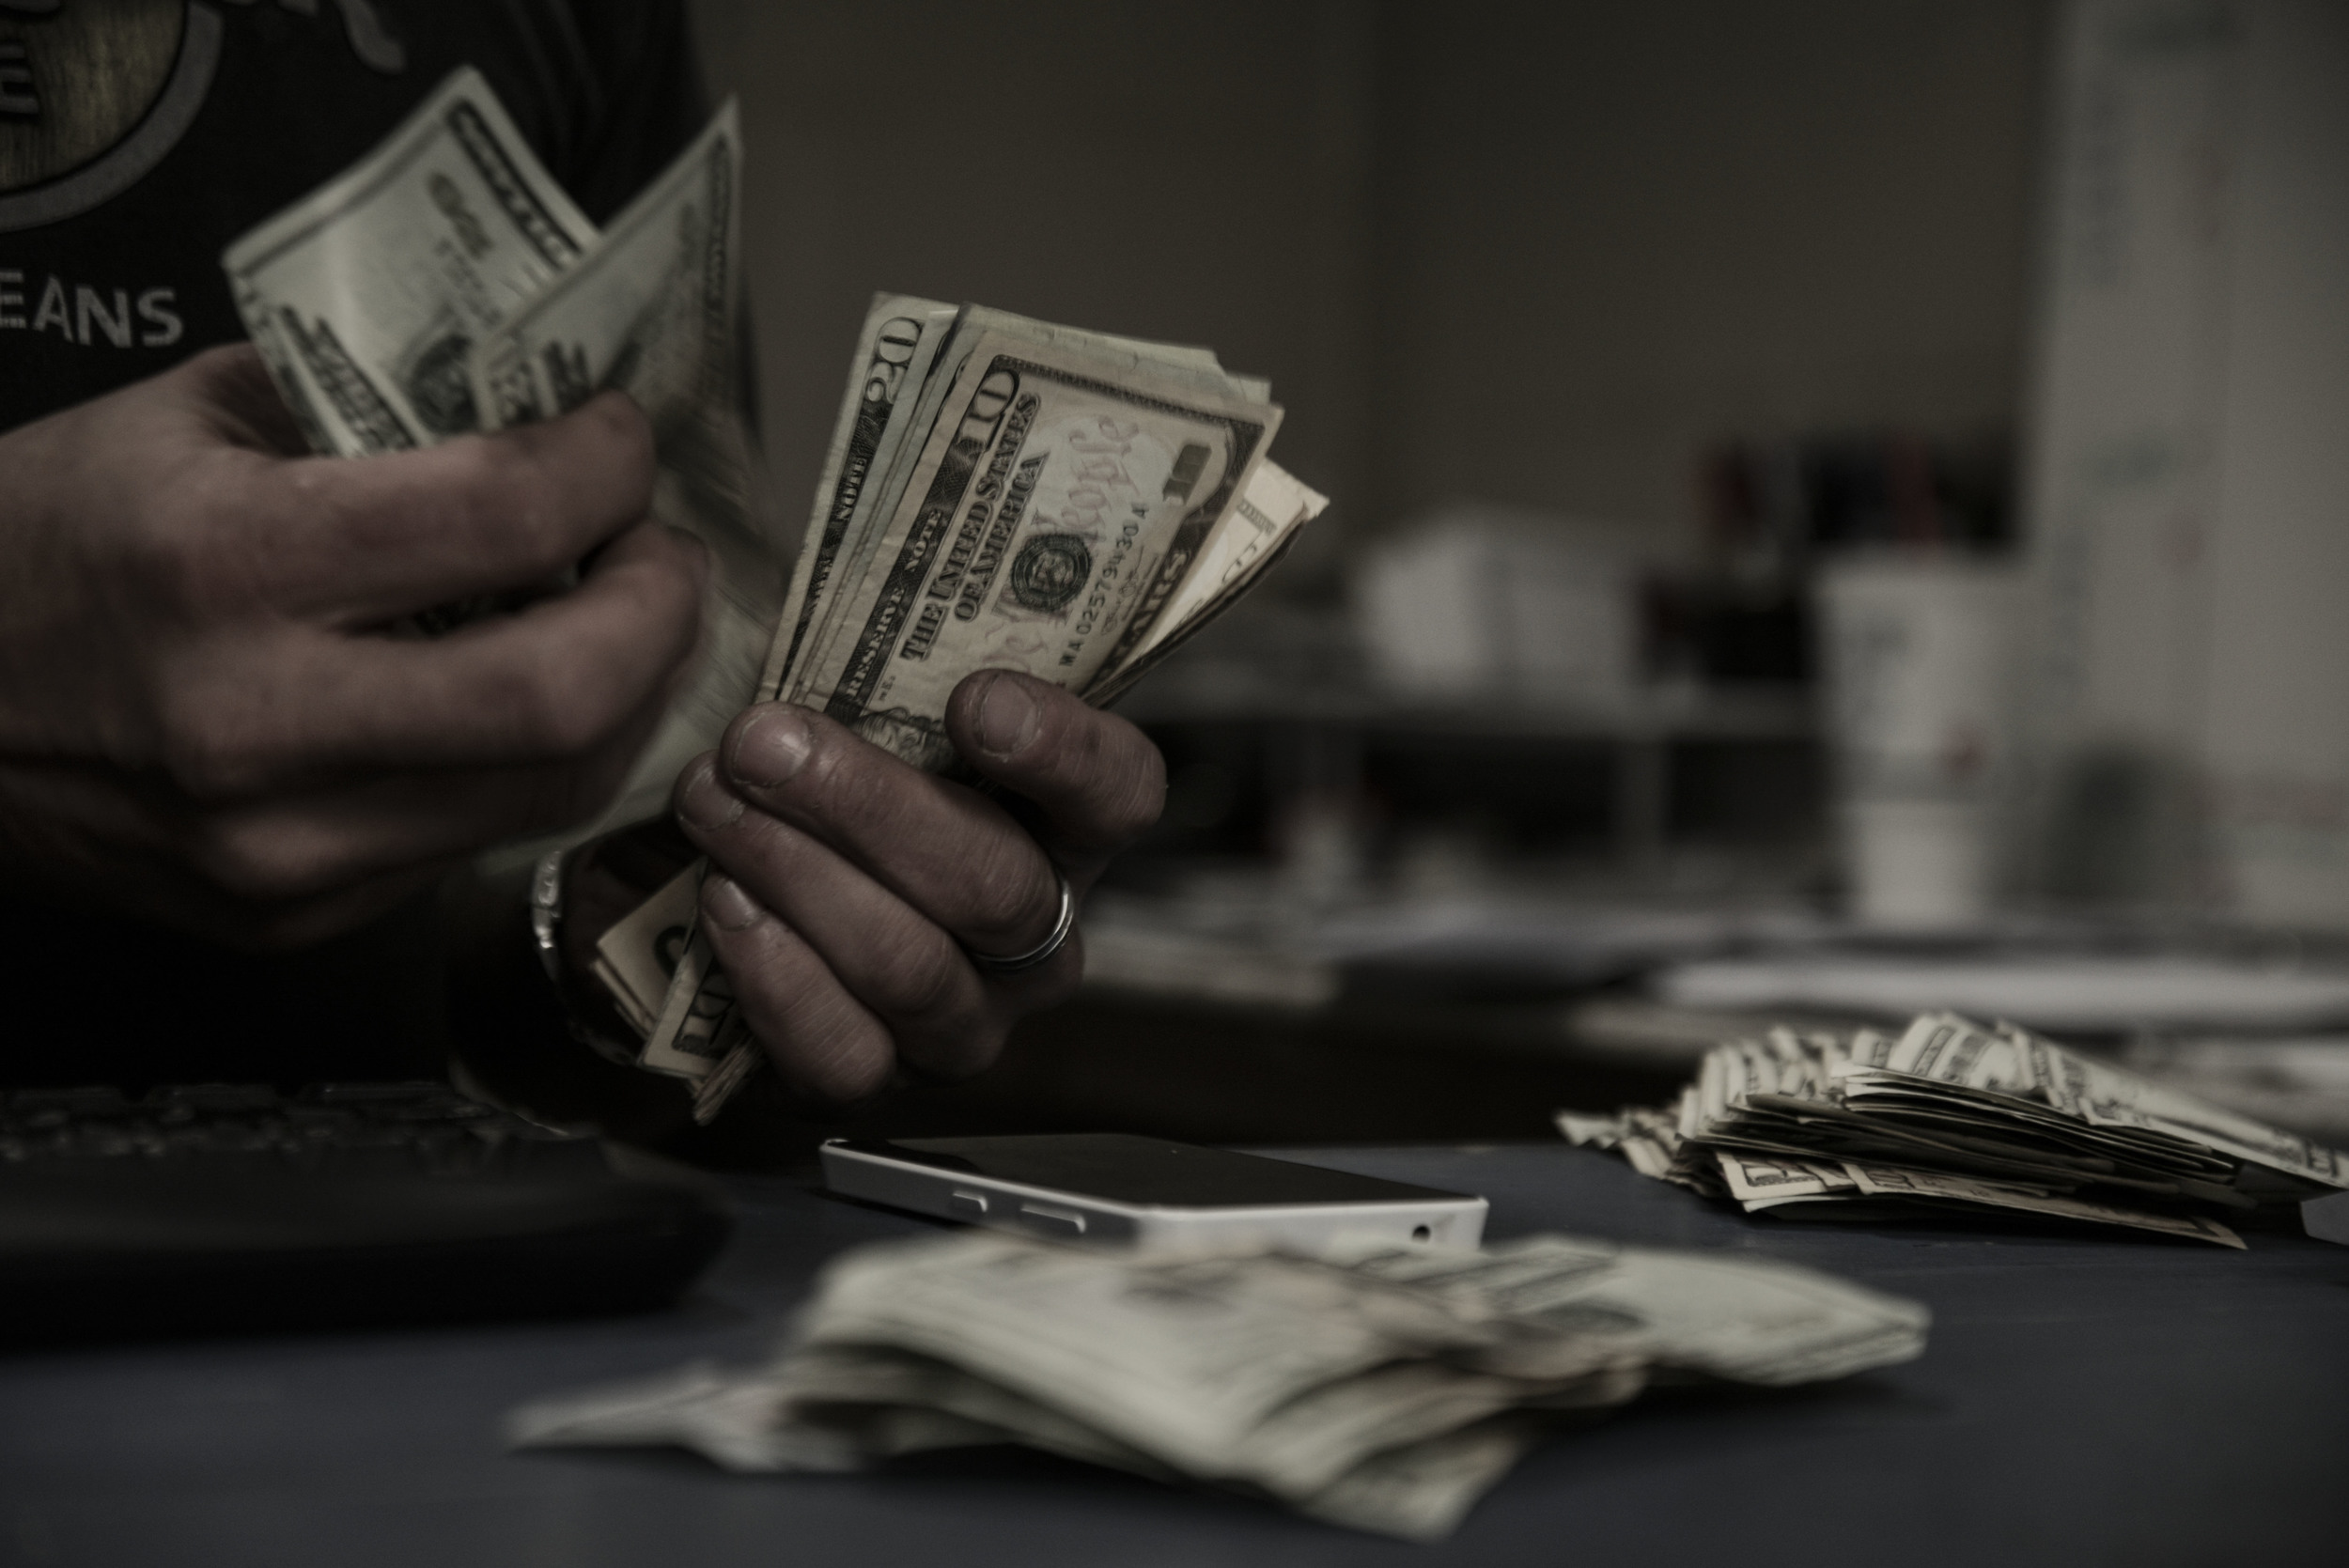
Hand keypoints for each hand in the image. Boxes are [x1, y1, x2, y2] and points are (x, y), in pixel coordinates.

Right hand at [0, 345, 705, 947]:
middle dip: (659, 610)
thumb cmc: (30, 546)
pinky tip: (525, 700)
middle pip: (565, 694)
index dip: (606, 469)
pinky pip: (476, 839)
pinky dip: (532, 763)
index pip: (504, 520)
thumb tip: (532, 406)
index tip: (618, 442)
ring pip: (550, 790)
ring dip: (625, 697)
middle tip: (658, 551)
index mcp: (221, 566)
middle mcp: (256, 727)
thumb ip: (360, 411)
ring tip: (617, 621)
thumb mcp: (175, 422)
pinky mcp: (293, 919)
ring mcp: (278, 850)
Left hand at [661, 671, 1164, 1102]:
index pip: (1120, 793)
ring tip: (714, 804)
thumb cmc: (816, 775)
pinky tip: (727, 903)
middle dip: (866, 807)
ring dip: (797, 874)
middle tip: (764, 743)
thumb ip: (887, 669)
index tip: (974, 701)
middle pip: (994, 887)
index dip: (1063, 753)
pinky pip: (845, 1052)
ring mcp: (967, 1018)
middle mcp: (1039, 936)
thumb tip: (832, 611)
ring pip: (910, 965)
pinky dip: (776, 976)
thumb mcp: (864, 704)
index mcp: (1065, 826)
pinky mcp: (881, 1080)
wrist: (721, 876)